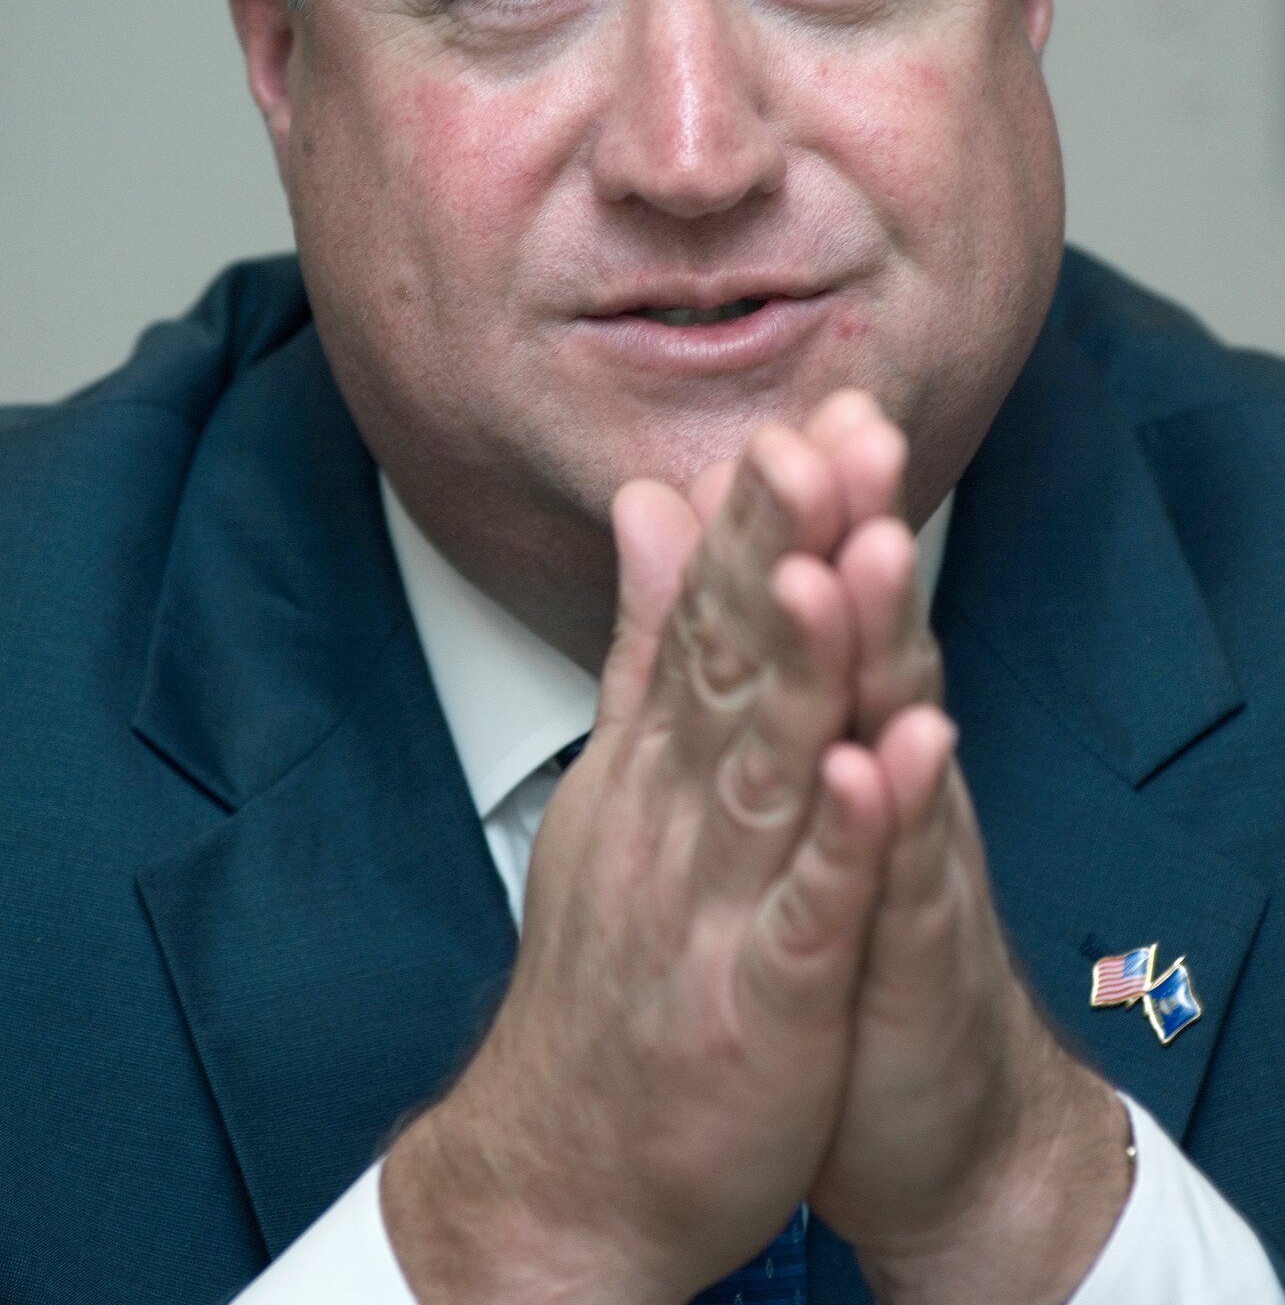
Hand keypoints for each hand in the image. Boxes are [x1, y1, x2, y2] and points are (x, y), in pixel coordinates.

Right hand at [383, 405, 891, 1304]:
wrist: (564, 1165)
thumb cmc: (606, 970)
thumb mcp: (620, 779)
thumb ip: (644, 640)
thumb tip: (652, 503)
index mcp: (656, 757)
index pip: (707, 613)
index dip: (758, 519)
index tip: (802, 419)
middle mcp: (676, 809)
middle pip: (733, 662)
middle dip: (783, 548)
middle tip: (822, 438)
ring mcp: (712, 902)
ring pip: (767, 764)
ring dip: (807, 662)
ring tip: (841, 559)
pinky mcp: (758, 1003)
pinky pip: (805, 913)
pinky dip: (839, 842)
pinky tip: (870, 767)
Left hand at [797, 406, 1131, 1303]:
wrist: (922, 1111)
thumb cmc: (843, 936)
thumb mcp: (791, 795)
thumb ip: (753, 675)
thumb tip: (710, 569)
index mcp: (839, 732)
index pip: (819, 603)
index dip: (806, 514)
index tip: (792, 410)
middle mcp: (884, 774)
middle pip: (872, 638)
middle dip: (857, 534)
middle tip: (847, 430)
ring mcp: (907, 859)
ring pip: (897, 735)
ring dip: (886, 646)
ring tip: (871, 553)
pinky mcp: (913, 954)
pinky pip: (902, 881)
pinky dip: (895, 819)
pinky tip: (891, 755)